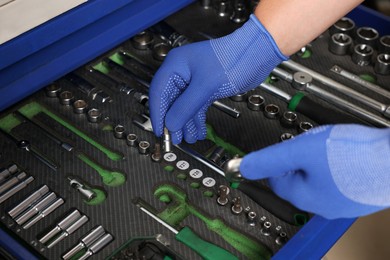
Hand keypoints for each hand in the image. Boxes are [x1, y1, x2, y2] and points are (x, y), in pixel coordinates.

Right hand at [149, 15, 286, 143]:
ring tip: (188, 138)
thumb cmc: (233, 58)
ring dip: (186, 123)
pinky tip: (198, 130)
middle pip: (171, 101)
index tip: (160, 131)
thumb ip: (186, 106)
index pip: (159, 92)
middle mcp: (182, 72)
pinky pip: (196, 106)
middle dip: (174, 121)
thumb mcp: (206, 86)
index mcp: (176, 65)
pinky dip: (197, 119)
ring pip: (184, 106)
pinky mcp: (205, 87)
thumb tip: (171, 123)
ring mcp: (194, 80)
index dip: (158, 114)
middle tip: (174, 138)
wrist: (257, 54)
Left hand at [240, 124, 389, 218]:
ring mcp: (343, 201)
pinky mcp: (360, 194)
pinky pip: (338, 178)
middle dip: (298, 158)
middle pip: (296, 178)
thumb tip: (243, 167)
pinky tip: (346, 153)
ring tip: (330, 146)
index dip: (276, 160)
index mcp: (304, 197)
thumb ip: (270, 158)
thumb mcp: (301, 150)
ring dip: (317, 160)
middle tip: (309, 143)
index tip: (283, 147)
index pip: (275, 180)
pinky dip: (337, 164)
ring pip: (318, 177)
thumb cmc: (354, 156)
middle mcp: (323, 205)